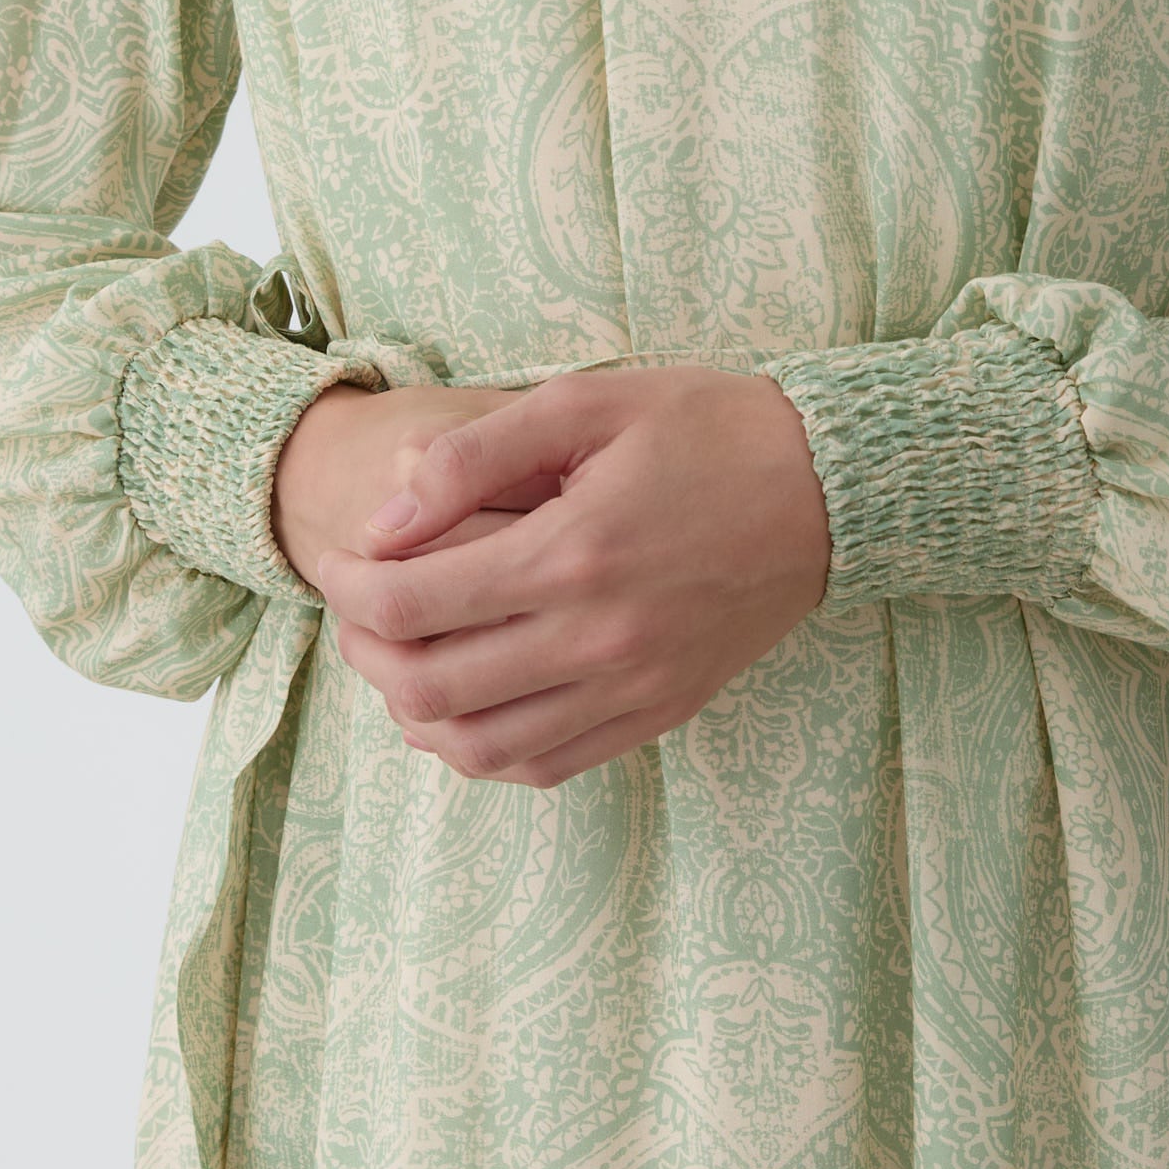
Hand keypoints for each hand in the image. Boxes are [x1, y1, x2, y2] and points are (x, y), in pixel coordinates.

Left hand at [315, 363, 833, 790]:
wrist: (831, 489)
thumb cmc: (707, 428)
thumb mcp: (585, 404)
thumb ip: (473, 457)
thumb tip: (384, 523)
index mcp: (572, 553)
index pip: (412, 604)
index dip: (348, 587)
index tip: (338, 558)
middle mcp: (598, 638)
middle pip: (431, 685)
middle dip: (366, 650)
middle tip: (355, 608)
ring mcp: (632, 686)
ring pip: (480, 746)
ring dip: (413, 712)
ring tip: (398, 661)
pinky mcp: (659, 710)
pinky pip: (546, 765)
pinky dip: (483, 751)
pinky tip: (463, 708)